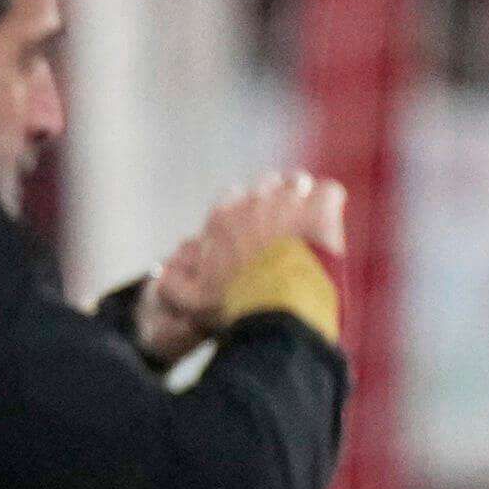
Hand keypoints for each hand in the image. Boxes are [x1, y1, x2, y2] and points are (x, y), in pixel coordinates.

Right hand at [137, 170, 348, 361]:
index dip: (244, 214)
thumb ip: (171, 286)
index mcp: (221, 218)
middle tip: (283, 226)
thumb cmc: (234, 305)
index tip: (252, 233)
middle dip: (273, 201)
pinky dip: (330, 204)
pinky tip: (329, 221)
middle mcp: (252, 202)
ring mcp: (288, 200)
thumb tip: (158, 278)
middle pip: (263, 186)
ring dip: (301, 197)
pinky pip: (329, 192)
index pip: (230, 200)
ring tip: (307, 221)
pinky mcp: (320, 207)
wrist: (275, 305)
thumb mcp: (191, 301)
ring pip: (296, 183)